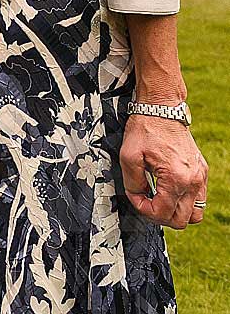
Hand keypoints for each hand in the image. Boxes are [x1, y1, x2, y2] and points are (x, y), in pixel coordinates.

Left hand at [121, 112, 207, 229]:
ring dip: (175, 212)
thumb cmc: (146, 128)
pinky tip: (168, 190)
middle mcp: (193, 181)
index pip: (163, 213)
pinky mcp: (201, 172)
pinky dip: (184, 201)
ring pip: (194, 214)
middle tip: (145, 202)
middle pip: (182, 220)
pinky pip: (198, 199)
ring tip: (158, 199)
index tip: (135, 197)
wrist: (162, 109)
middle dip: (160, 215)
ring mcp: (200, 177)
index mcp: (176, 178)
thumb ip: (132, 182)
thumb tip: (138, 196)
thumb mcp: (128, 155)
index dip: (144, 210)